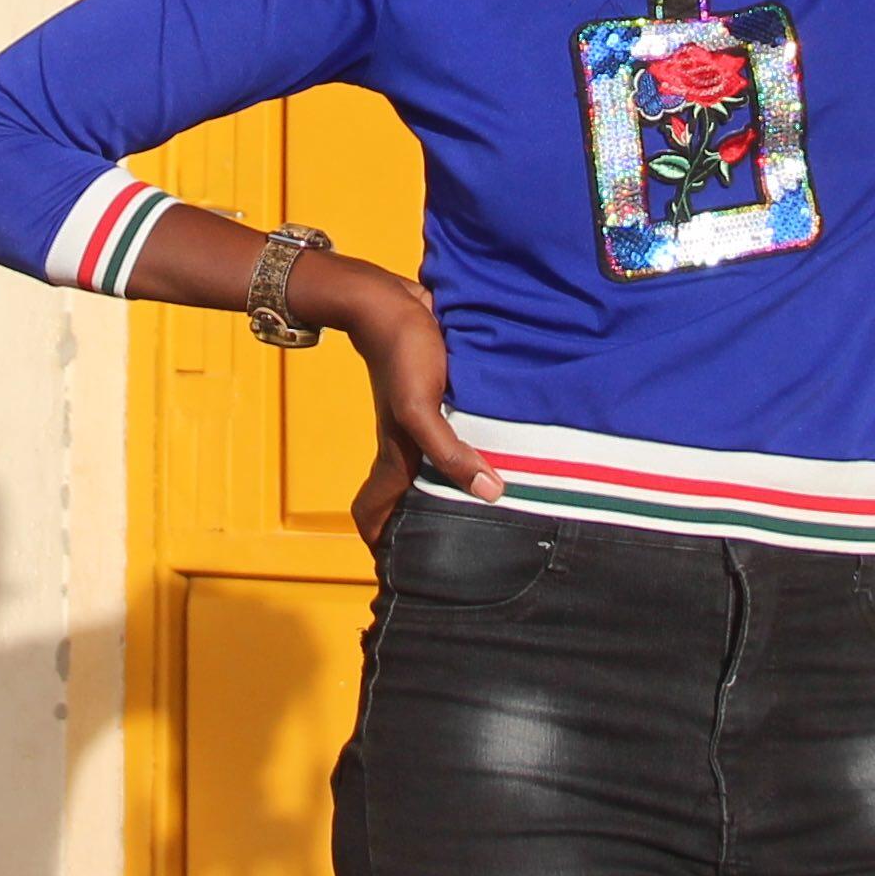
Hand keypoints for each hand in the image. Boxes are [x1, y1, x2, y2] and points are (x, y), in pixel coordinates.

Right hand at [317, 259, 483, 546]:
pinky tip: (501, 456)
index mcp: (397, 456)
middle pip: (409, 499)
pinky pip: (455, 439)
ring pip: (435, 471)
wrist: (389, 299)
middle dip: (425, 528)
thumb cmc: (400, 351)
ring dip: (455, 490)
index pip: (372, 513)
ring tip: (490, 512)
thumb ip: (450, 451)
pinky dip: (472, 454)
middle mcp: (407, 446)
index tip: (404, 576)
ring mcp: (423, 424)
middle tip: (463, 554)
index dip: (380, 545)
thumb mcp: (421, 405)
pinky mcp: (440, 401)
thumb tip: (491, 493)